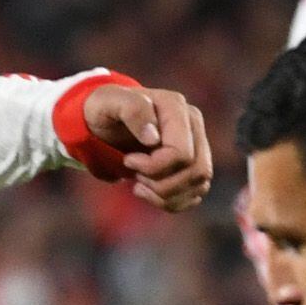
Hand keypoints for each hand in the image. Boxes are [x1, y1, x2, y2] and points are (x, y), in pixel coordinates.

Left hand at [77, 82, 212, 212]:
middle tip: (136, 175)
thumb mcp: (107, 103)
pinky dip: (173, 201)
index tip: (129, 160)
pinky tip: (150, 193)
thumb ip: (132, 110)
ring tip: (141, 185)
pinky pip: (197, 192)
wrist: (106, 121)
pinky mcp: (194, 163)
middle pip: (196, 171)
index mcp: (176, 108)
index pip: (182, 153)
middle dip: (161, 184)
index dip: (154, 167)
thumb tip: (154, 138)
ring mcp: (198, 144)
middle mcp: (193, 125)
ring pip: (200, 184)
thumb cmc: (105, 110)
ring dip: (166, 195)